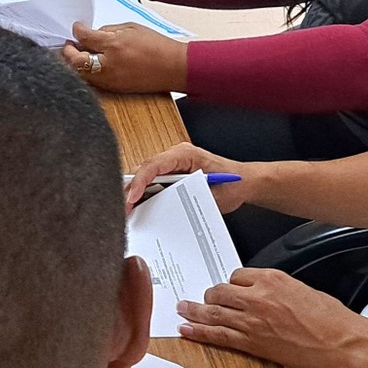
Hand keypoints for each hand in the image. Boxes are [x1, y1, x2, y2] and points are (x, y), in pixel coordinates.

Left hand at [60, 23, 187, 94]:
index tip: (76, 29)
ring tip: (79, 54)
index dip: (76, 31)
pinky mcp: (114, 88)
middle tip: (69, 44)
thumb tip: (93, 33)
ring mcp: (110, 79)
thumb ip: (109, 30)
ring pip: (81, 74)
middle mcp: (109, 64)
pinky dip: (87, 72)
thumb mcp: (132, 28)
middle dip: (68, 51)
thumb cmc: (157, 46)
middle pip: (75, 60)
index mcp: (114, 45)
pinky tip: (91, 64)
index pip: (84, 38)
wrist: (173, 67)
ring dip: (75, 63)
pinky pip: (93, 81)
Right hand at [124, 142, 252, 213]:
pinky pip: (151, 184)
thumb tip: (165, 207)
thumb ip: (188, 196)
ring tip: (126, 213)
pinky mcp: (170, 177)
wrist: (245, 182)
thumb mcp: (212, 193)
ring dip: (133, 194)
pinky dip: (142, 196)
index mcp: (184, 154)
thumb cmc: (233, 183)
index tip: (131, 198)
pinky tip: (137, 210)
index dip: (139, 182)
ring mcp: (171, 166)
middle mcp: (174, 157)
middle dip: (130, 189)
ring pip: (143, 177)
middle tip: (123, 210)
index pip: (153, 164)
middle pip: (143, 170)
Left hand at [174, 267, 367, 367]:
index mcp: (273, 279)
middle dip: (211, 297)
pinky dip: (199, 332)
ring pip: (213, 312)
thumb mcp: (303, 290)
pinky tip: (186, 330)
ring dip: (194, 311)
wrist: (343, 343)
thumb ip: (277, 289)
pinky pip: (217, 335)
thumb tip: (264, 293)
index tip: (229, 290)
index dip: (231, 284)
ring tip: (182, 309)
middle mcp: (258, 296)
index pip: (237, 276)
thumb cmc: (332, 320)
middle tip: (205, 300)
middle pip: (220, 292)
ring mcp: (252, 321)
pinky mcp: (252, 343)